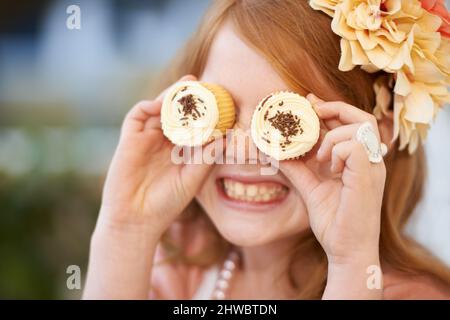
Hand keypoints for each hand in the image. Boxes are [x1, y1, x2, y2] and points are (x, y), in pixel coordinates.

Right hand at [84, 75, 220, 298]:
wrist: (136, 220)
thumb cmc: (166, 204)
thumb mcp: (192, 178)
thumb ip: (207, 157)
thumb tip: (227, 137)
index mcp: (178, 151)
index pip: (191, 124)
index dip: (202, 111)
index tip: (218, 99)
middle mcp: (162, 142)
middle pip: (175, 112)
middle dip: (186, 97)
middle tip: (201, 83)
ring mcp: (145, 139)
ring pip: (158, 109)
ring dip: (170, 96)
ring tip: (186, 86)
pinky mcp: (129, 140)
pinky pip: (137, 115)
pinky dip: (149, 105)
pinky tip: (163, 103)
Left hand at [279, 94, 385, 297]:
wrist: (346, 250)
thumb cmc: (334, 221)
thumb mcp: (309, 188)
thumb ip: (296, 168)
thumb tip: (273, 151)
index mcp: (360, 161)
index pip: (352, 124)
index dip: (331, 109)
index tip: (309, 101)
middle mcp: (370, 160)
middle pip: (363, 118)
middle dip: (335, 108)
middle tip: (312, 110)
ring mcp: (372, 167)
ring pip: (359, 127)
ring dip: (332, 137)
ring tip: (320, 158)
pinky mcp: (368, 176)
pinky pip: (354, 146)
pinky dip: (336, 151)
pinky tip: (328, 168)